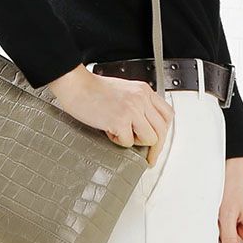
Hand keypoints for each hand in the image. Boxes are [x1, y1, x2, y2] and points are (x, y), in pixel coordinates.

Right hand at [48, 64, 173, 166]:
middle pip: (162, 129)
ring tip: (121, 134)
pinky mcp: (120, 120)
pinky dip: (118, 141)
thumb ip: (137, 104)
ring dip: (136, 142)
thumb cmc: (92, 89)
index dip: (164, 132)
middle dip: (156, 148)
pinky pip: (128, 142)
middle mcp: (141, 99)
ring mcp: (132, 110)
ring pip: (150, 138)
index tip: (158, 142)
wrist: (76, 85)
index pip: (167, 115)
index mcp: (143, 90)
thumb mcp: (124, 90)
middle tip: (149, 157)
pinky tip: (109, 131)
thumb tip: (144, 126)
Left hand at [215, 157, 242, 242]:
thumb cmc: (231, 188)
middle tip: (212, 232)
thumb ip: (229, 239)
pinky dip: (223, 225)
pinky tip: (218, 214)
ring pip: (234, 238)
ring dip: (222, 232)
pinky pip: (233, 228)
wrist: (233, 167)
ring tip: (216, 216)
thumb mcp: (226, 215)